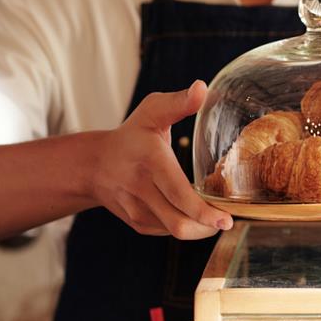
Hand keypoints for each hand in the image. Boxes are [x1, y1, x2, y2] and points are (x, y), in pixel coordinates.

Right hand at [91, 80, 232, 238]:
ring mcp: (137, 210)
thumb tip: (203, 88)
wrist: (93, 166)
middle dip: (208, 226)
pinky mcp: (138, 224)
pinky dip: (186, 226)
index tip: (226, 219)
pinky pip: (168, 232)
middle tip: (227, 219)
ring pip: (175, 231)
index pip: (178, 194)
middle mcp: (141, 190)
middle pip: (179, 222)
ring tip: (215, 216)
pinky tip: (194, 214)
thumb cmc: (131, 136)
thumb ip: (178, 102)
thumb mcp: (151, 112)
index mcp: (150, 162)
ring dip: (200, 228)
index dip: (203, 211)